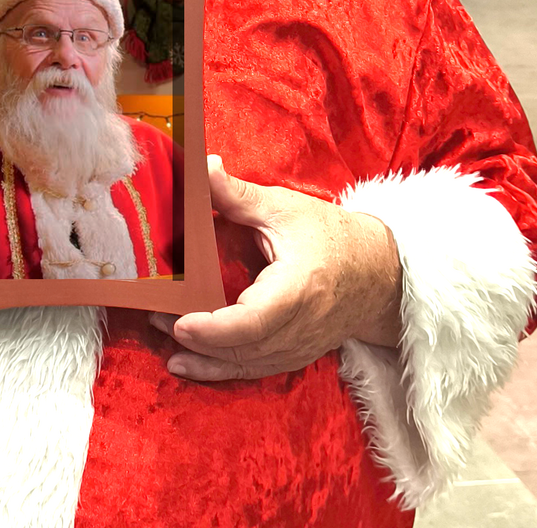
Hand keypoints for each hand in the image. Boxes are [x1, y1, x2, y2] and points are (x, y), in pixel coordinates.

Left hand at [150, 156, 401, 381]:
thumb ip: (238, 194)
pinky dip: (222, 370)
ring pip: (248, 364)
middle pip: (245, 347)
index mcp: (299, 287)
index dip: (216, 328)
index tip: (182, 322)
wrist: (381, 273)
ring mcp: (299, 346)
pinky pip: (256, 369)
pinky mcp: (295, 354)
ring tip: (165, 347)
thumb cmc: (332, 236)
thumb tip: (201, 167)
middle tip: (155, 319)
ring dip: (205, 360)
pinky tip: (189, 365)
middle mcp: (301, 325)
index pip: (255, 320)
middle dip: (198, 341)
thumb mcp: (284, 207)